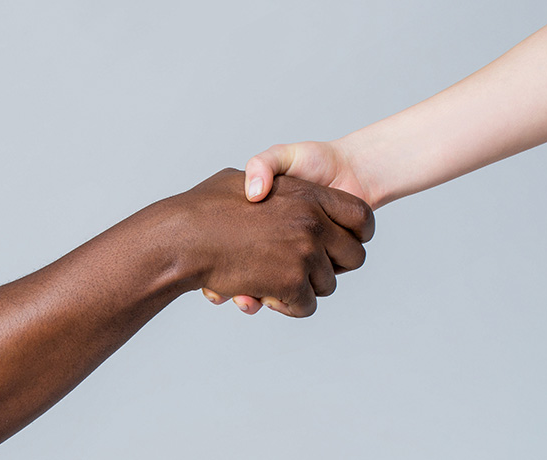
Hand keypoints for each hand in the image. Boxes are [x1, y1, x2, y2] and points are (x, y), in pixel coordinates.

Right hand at [176, 168, 373, 316]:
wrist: (185, 234)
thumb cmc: (207, 205)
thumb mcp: (242, 177)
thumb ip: (269, 182)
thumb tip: (271, 191)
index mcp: (308, 195)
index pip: (361, 218)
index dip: (358, 234)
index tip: (343, 244)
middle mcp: (313, 223)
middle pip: (353, 258)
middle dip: (333, 267)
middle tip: (311, 269)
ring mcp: (304, 253)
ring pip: (328, 286)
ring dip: (305, 289)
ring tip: (277, 280)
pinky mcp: (291, 282)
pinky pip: (306, 305)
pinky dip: (289, 306)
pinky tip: (265, 296)